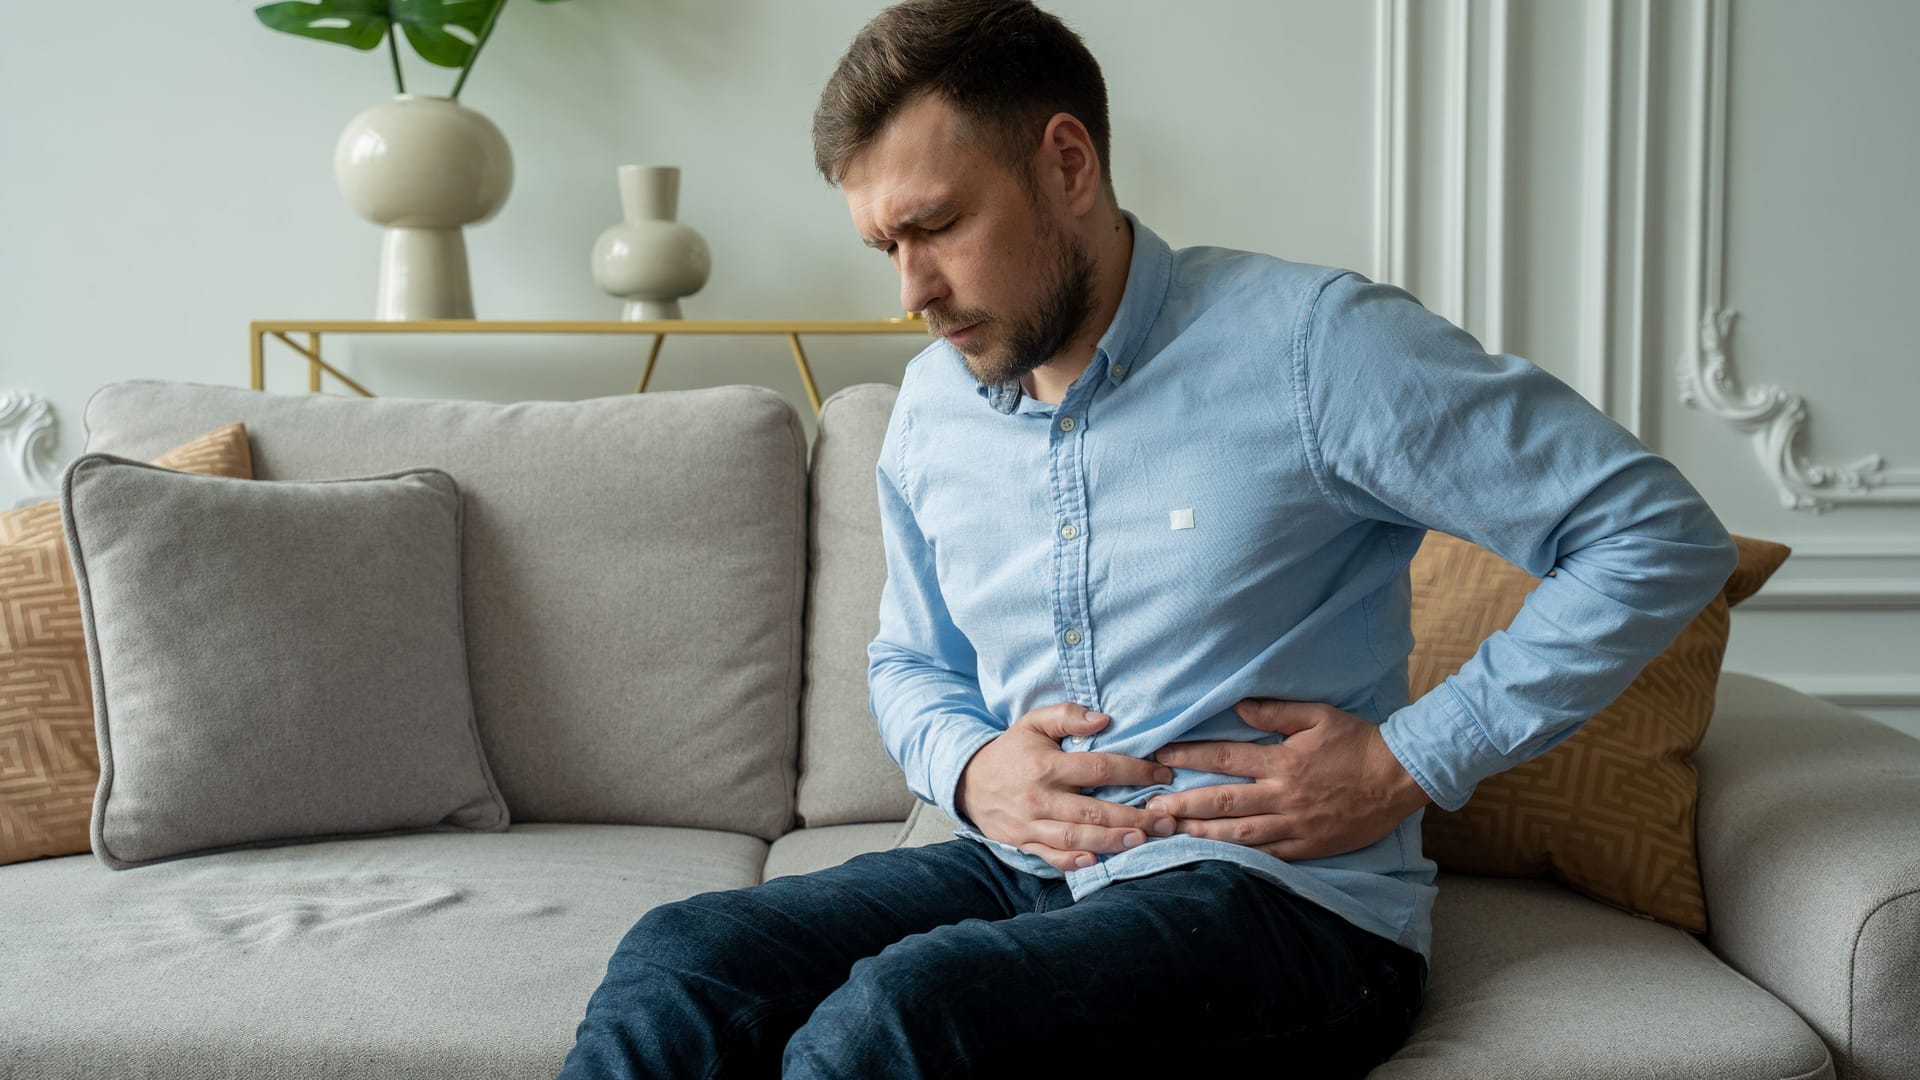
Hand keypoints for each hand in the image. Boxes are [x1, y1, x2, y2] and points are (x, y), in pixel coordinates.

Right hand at [956, 702, 1176, 872]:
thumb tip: (1103, 719)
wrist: (968, 781)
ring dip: (1111, 841)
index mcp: (1046, 765)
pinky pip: (1050, 856)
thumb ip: (1067, 716)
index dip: (1133, 772)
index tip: (1163, 775)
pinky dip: (1072, 861)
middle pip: (1092, 810)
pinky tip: (1095, 860)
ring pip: (1075, 837)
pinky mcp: (1023, 843)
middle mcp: (1039, 797)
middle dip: (1133, 817)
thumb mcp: (1033, 722)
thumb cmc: (1011, 750)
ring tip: (1142, 840)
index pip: (1098, 768)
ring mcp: (1030, 824)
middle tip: (1167, 820)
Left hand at [1146, 699, 1432, 861]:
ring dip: (1201, 834)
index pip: (1225, 757)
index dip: (1190, 756)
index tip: (1161, 756)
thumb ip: (1276, 711)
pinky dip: (1239, 859)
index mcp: (1282, 761)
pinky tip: (1215, 859)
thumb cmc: (1359, 742)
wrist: (1400, 777)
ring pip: (1238, 834)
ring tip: (1171, 834)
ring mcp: (1294, 825)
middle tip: (1151, 809)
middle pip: (1222, 801)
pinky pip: (1268, 856)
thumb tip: (1238, 705)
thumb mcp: (1319, 716)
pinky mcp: (1308, 846)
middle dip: (1183, 805)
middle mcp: (1283, 795)